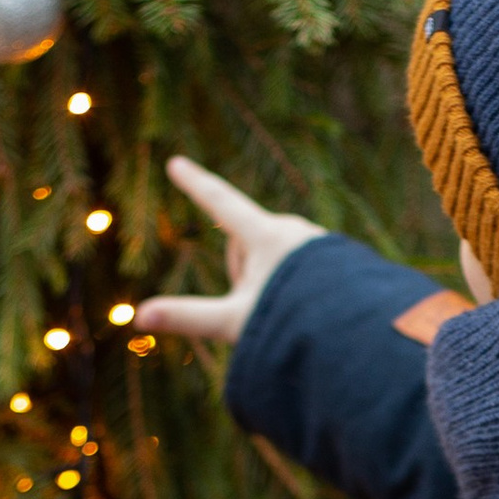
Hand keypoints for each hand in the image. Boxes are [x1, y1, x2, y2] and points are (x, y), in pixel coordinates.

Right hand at [135, 155, 322, 348]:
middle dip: (241, 274)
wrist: (359, 334)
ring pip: (272, 259)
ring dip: (269, 284)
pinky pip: (301, 268)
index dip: (195, 185)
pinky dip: (295, 288)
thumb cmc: (293, 325)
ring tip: (290, 315)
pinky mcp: (338, 259)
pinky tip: (311, 313)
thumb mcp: (234, 322)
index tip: (176, 164)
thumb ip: (187, 316)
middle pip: (244, 245)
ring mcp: (317, 244)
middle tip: (260, 310)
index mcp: (264, 234)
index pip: (220, 202)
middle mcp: (293, 230)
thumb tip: (139, 317)